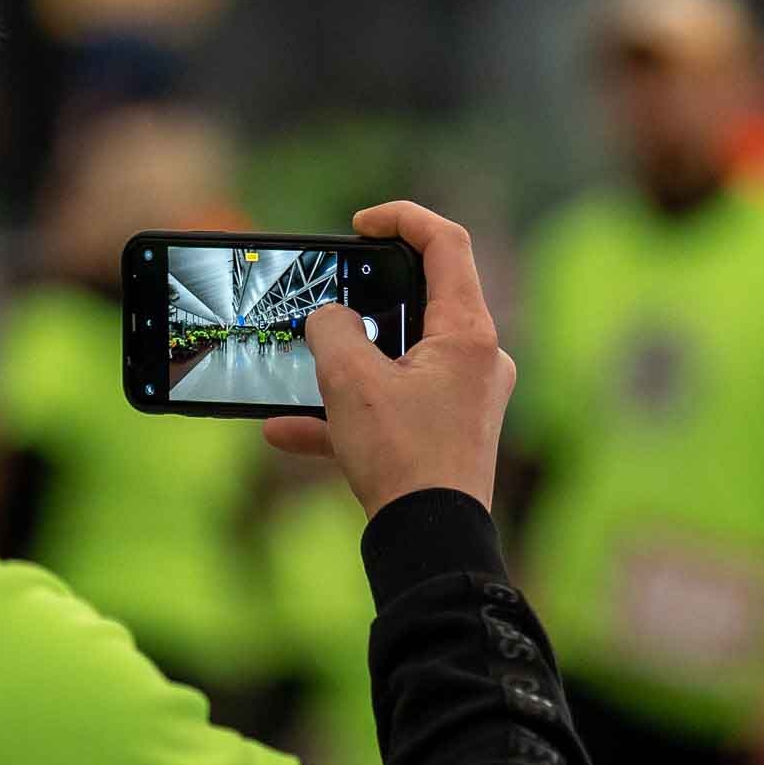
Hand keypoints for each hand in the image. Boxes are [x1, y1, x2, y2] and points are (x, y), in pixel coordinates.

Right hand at [263, 201, 514, 517]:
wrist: (430, 545)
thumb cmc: (403, 459)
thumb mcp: (349, 380)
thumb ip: (331, 330)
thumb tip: (327, 320)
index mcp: (468, 333)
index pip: (446, 243)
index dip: (401, 219)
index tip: (359, 225)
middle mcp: (478, 360)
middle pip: (421, 300)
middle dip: (365, 299)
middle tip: (329, 296)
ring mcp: (466, 399)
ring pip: (398, 359)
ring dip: (344, 366)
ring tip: (297, 370)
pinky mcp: (448, 435)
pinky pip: (393, 407)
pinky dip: (347, 413)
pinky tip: (286, 430)